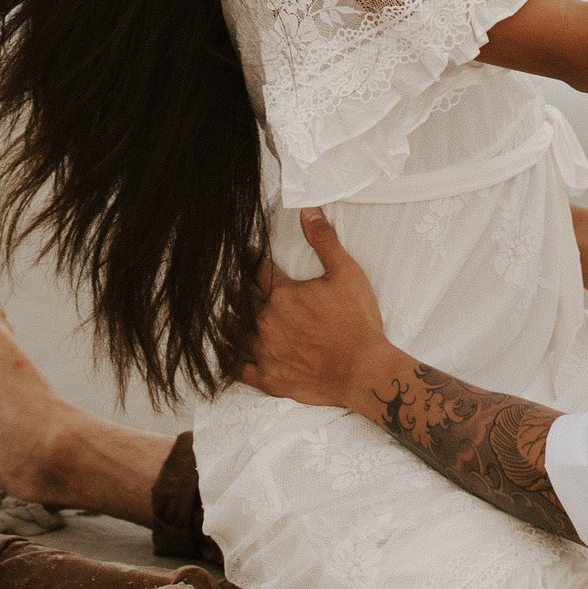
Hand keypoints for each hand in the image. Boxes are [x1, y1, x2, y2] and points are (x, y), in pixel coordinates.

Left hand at [234, 211, 389, 414]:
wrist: (363, 370)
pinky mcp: (269, 378)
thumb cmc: (357, 322)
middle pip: (240, 300)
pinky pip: (239, 369)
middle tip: (228, 282)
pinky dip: (230, 362)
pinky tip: (225, 357)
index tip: (246, 252)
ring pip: (234, 333)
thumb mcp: (346, 273)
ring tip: (224, 315)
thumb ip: (324, 240)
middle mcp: (267, 321)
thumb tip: (307, 211)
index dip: (251, 257)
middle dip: (234, 289)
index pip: (257, 268)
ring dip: (229, 322)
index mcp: (283, 294)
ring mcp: (265, 351)